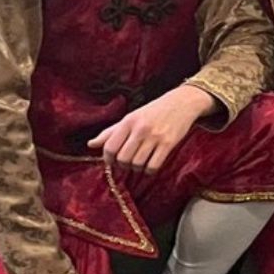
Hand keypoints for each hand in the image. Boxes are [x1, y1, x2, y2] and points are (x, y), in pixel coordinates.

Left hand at [87, 84, 215, 172]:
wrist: (182, 102)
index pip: (109, 147)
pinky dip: (149, 170)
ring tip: (140, 162)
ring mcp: (155, 136)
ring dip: (137, 168)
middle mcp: (140, 128)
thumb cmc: (153, 111)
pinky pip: (153, 166)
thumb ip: (111, 132)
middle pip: (122, 159)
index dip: (108, 159)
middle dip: (123, 165)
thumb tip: (90, 144)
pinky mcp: (168, 143)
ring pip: (137, 164)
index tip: (113, 160)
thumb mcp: (131, 117)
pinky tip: (151, 164)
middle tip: (128, 162)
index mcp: (128, 121)